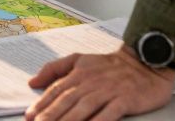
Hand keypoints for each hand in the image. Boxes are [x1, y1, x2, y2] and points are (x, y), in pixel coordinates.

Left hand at [25, 45, 174, 119]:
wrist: (145, 61)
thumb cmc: (110, 64)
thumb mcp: (79, 60)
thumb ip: (55, 69)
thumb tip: (32, 82)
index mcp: (78, 73)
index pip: (56, 90)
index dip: (42, 104)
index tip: (29, 116)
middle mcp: (90, 82)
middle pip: (66, 101)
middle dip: (50, 115)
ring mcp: (108, 91)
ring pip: (84, 108)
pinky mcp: (125, 100)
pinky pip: (109, 114)